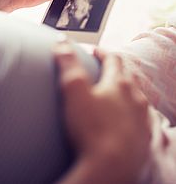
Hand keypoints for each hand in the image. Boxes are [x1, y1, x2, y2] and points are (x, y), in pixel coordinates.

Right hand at [54, 43, 150, 183]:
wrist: (112, 166)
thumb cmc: (92, 128)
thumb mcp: (74, 90)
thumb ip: (68, 64)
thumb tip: (61, 42)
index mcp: (118, 85)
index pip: (113, 60)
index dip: (102, 53)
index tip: (95, 51)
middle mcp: (135, 99)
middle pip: (128, 78)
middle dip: (117, 71)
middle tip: (107, 70)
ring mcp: (143, 120)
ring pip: (139, 100)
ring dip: (128, 94)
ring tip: (120, 95)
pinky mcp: (145, 140)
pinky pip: (146, 123)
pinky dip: (138, 117)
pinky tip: (133, 122)